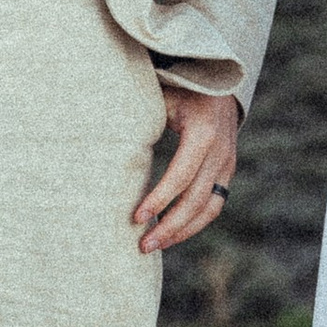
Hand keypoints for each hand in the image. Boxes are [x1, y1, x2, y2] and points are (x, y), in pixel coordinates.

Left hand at [133, 87, 240, 254]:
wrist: (218, 81)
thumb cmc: (178, 87)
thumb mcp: (160, 96)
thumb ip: (139, 115)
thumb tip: (99, 133)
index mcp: (203, 131)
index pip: (181, 175)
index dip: (159, 199)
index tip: (136, 218)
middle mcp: (221, 150)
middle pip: (196, 200)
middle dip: (169, 226)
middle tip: (143, 245)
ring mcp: (228, 163)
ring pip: (209, 209)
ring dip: (183, 231)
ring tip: (155, 246)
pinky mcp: (227, 171)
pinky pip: (214, 205)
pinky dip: (194, 223)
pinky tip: (171, 233)